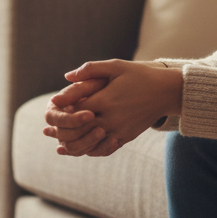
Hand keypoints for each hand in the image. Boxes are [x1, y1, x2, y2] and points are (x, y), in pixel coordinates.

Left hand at [43, 59, 182, 156]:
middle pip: (81, 130)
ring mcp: (120, 130)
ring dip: (75, 146)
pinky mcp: (127, 137)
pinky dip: (91, 150)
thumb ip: (90, 70)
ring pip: (91, 144)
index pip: (76, 110)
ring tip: (61, 144)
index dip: (63, 111)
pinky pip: (105, 148)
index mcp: (106, 100)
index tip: (52, 108)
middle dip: (64, 131)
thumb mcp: (115, 67)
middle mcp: (112, 118)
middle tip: (49, 131)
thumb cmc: (139, 75)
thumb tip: (67, 77)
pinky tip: (82, 148)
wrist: (167, 91)